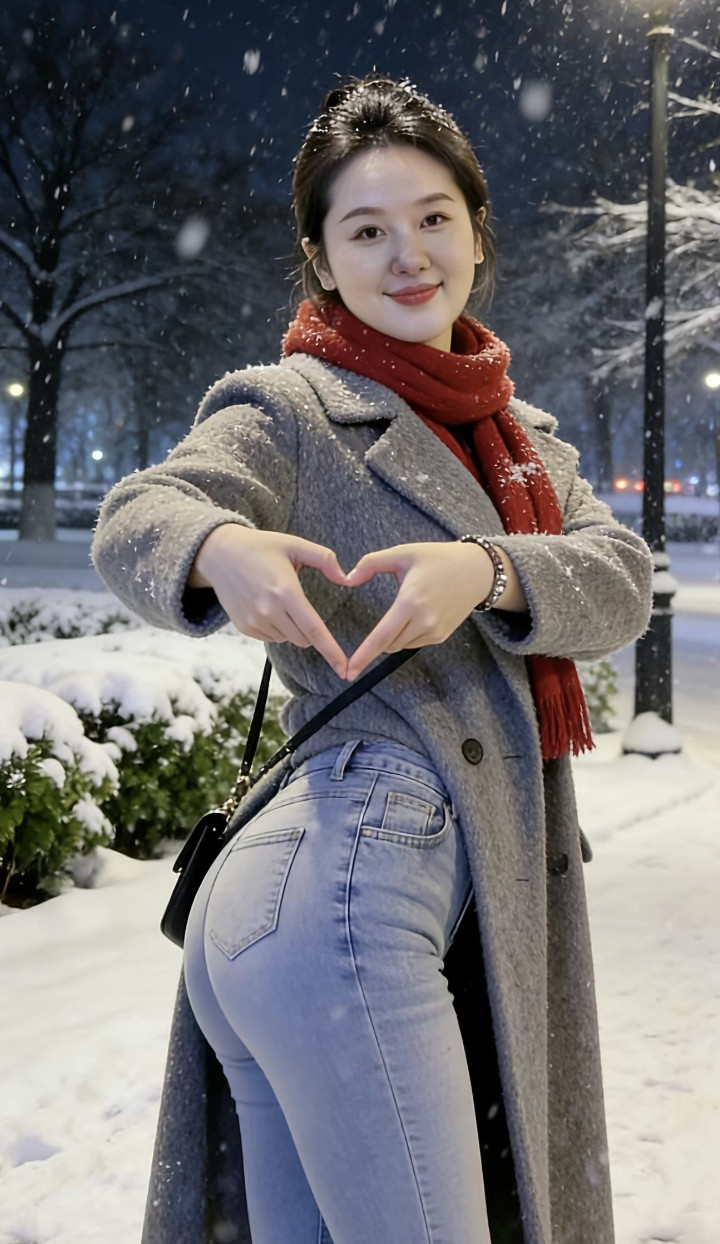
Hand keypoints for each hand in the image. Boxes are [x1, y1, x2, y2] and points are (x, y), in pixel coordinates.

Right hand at [190, 525, 353, 679]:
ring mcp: (254, 621)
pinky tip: (266, 606)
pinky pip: (272, 638)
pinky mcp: (245, 627)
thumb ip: (325, 559)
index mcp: (286, 591)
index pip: (314, 629)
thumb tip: (347, 579)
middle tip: (299, 603)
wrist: (220, 554)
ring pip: (288, 639)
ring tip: (277, 599)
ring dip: (292, 627)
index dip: (331, 651)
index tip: (344, 669)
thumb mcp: (295, 544)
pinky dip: (276, 628)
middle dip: (310, 629)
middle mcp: (269, 611)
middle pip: (304, 639)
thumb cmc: (260, 547)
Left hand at [343, 540, 494, 679]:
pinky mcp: (441, 636)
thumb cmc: (438, 559)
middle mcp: (424, 621)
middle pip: (387, 644)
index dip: (363, 655)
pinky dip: (406, 635)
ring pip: (399, 645)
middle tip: (377, 623)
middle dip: (376, 640)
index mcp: (410, 601)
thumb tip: (347, 579)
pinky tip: (415, 615)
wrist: (477, 571)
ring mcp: (434, 631)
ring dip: (392, 636)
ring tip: (405, 608)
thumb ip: (370, 563)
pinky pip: (413, 643)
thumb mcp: (403, 553)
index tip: (349, 671)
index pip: (381, 636)